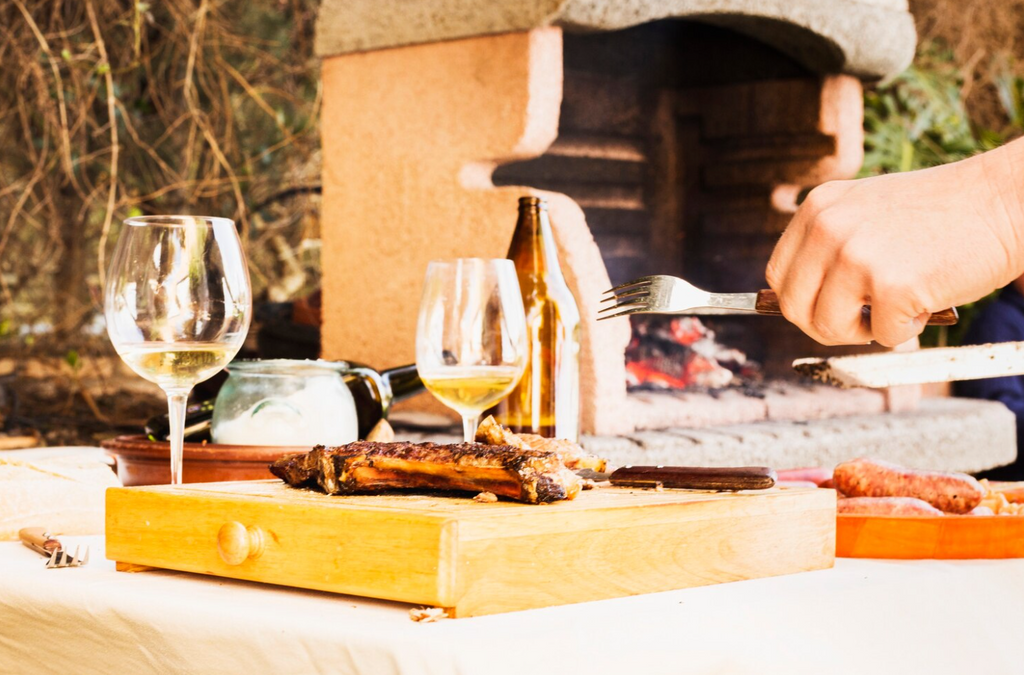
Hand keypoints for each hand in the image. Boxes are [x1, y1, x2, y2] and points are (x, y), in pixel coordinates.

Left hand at [766, 140, 1023, 346]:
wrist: (1004, 199)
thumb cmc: (942, 213)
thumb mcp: (867, 211)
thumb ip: (831, 245)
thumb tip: (803, 300)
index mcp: (818, 208)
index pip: (778, 274)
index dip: (801, 301)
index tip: (827, 308)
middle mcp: (828, 228)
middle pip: (793, 307)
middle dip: (826, 325)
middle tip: (861, 320)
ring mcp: (856, 256)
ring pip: (829, 328)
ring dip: (865, 331)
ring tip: (898, 305)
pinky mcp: (890, 285)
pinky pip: (883, 335)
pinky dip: (908, 330)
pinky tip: (928, 299)